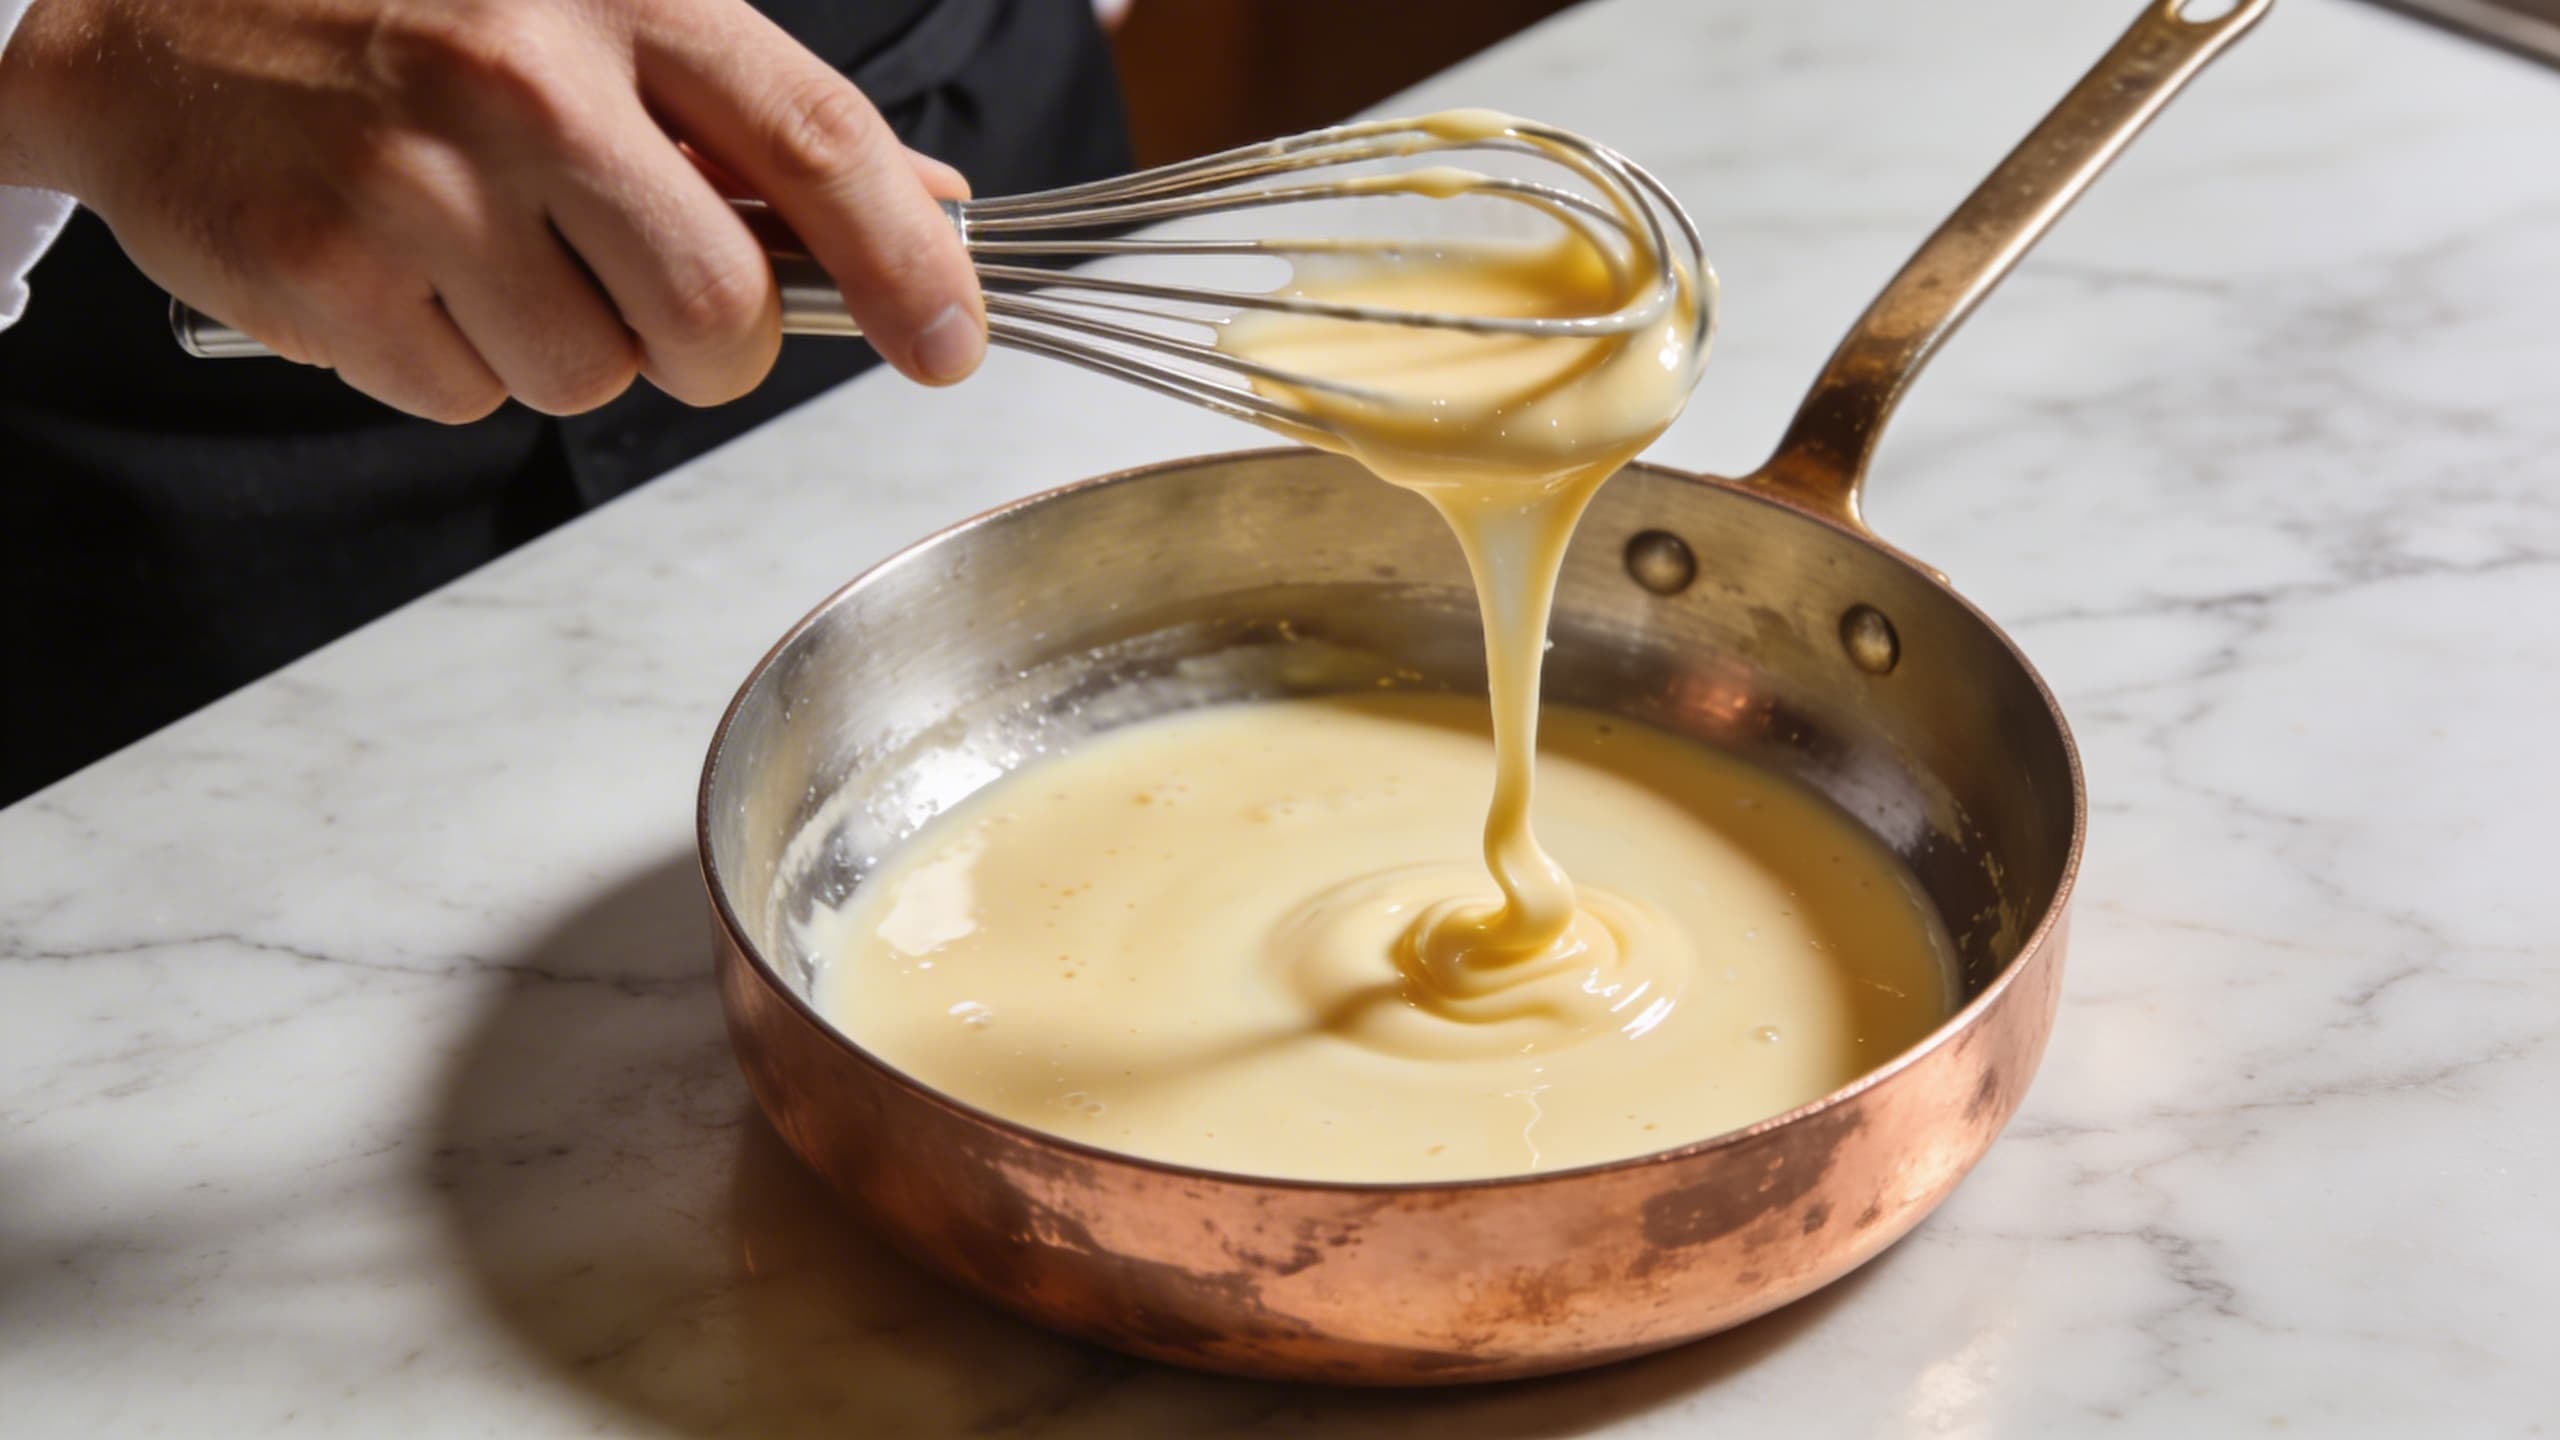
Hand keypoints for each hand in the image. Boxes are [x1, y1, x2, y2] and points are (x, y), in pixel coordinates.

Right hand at [0, 0, 985, 421]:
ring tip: (479, 247)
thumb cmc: (396, 9)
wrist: (143, 10)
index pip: (815, 143)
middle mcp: (524, 82)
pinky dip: (450, 362)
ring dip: (562, 347)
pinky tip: (397, 267)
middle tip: (647, 299)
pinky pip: (466, 400)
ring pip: (594, 380)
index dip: (908, 266)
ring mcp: (416, 183)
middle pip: (717, 315)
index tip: (953, 345)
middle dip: (709, 347)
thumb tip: (926, 208)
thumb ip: (755, 117)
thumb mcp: (592, 12)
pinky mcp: (326, 277)